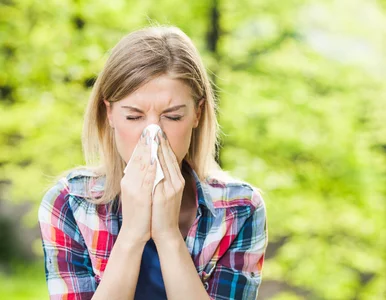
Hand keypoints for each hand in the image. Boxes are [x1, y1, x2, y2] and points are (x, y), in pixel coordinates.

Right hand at [120, 130, 155, 244]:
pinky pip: (146, 178)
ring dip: (148, 150)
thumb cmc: (139, 213)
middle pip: (137, 158)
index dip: (142, 145)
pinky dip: (150, 167)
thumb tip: (145, 166)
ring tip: (153, 137)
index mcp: (128, 180)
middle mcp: (129, 182)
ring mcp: (134, 189)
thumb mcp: (137, 193)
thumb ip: (139, 179)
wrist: (134, 232)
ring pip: (142, 165)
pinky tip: (154, 158)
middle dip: (145, 143)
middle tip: (150, 128)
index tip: (147, 132)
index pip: (135, 158)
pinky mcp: (141, 196)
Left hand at [151, 130, 184, 243]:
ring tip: (151, 135)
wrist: (165, 231)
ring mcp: (172, 188)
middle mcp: (177, 181)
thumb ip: (163, 178)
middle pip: (168, 157)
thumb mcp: (165, 192)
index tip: (157, 131)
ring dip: (157, 148)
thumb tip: (155, 164)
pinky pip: (160, 175)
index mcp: (177, 180)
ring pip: (165, 163)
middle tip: (154, 127)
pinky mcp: (166, 194)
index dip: (163, 144)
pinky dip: (155, 163)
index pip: (170, 157)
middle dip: (161, 142)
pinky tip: (150, 154)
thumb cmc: (162, 212)